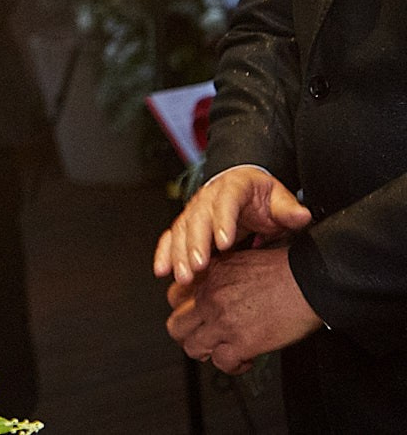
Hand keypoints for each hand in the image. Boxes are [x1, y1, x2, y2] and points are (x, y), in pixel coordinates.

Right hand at [154, 165, 311, 285]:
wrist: (245, 189)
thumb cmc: (261, 196)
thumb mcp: (279, 198)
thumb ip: (288, 209)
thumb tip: (301, 215)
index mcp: (232, 187)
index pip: (226, 201)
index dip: (223, 221)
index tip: (224, 242)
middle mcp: (208, 197)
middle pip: (197, 218)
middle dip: (195, 244)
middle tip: (198, 265)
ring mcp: (195, 211)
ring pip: (182, 231)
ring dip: (179, 254)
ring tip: (183, 276)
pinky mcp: (187, 225)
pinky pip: (171, 238)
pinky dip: (165, 254)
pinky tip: (162, 270)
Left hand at [166, 245, 322, 372]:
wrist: (310, 280)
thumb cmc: (284, 270)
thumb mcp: (240, 259)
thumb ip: (220, 274)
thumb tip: (214, 287)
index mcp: (209, 275)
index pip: (173, 297)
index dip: (184, 310)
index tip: (195, 316)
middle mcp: (210, 297)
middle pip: (175, 326)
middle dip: (188, 336)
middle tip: (205, 339)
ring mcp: (223, 320)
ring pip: (192, 347)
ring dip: (208, 353)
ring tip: (223, 351)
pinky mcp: (242, 342)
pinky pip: (222, 363)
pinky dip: (233, 366)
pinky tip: (245, 359)